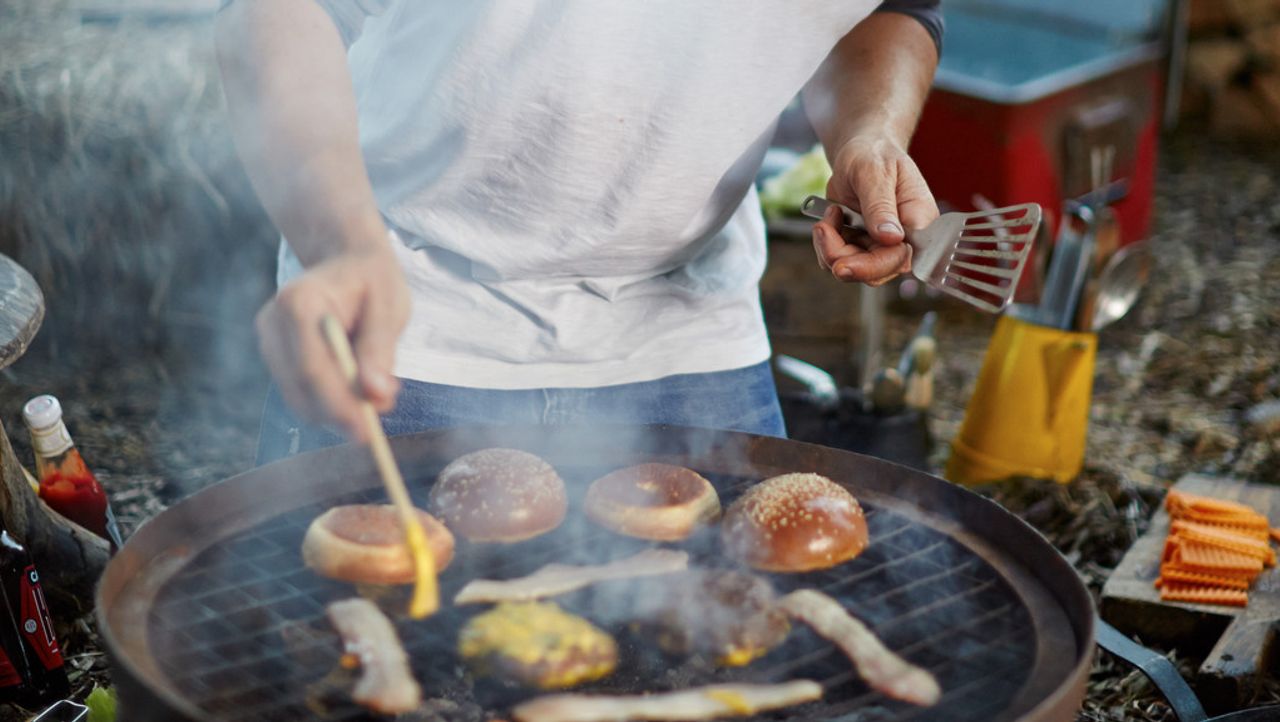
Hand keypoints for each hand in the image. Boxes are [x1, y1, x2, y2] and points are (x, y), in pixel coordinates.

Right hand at [256, 245, 409, 440]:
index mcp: (298, 302)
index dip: (337, 405)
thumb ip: (380, 350)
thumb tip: (376, 396)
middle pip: (300, 388)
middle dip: (338, 415)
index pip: (311, 368)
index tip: (366, 433)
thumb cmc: (373, 280)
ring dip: (335, 410)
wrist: (348, 261)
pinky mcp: (275, 356)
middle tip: (374, 430)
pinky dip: (328, 402)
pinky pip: (299, 392)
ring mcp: (268, 341)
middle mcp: (272, 322)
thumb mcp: (389, 307)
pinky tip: (355, 389)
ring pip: (297, 397)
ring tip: (374, 395)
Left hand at [812, 134, 938, 285]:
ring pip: (853, 270)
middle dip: (843, 259)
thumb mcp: (875, 172)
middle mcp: (903, 240)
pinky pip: (837, 260)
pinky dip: (826, 244)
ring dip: (830, 247)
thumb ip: (881, 206)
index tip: (844, 264)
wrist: (859, 152)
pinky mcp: (860, 248)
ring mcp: (880, 247)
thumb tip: (891, 238)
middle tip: (822, 230)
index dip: (875, 266)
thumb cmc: (874, 155)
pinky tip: (830, 219)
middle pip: (877, 272)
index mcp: (918, 221)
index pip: (903, 257)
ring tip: (829, 216)